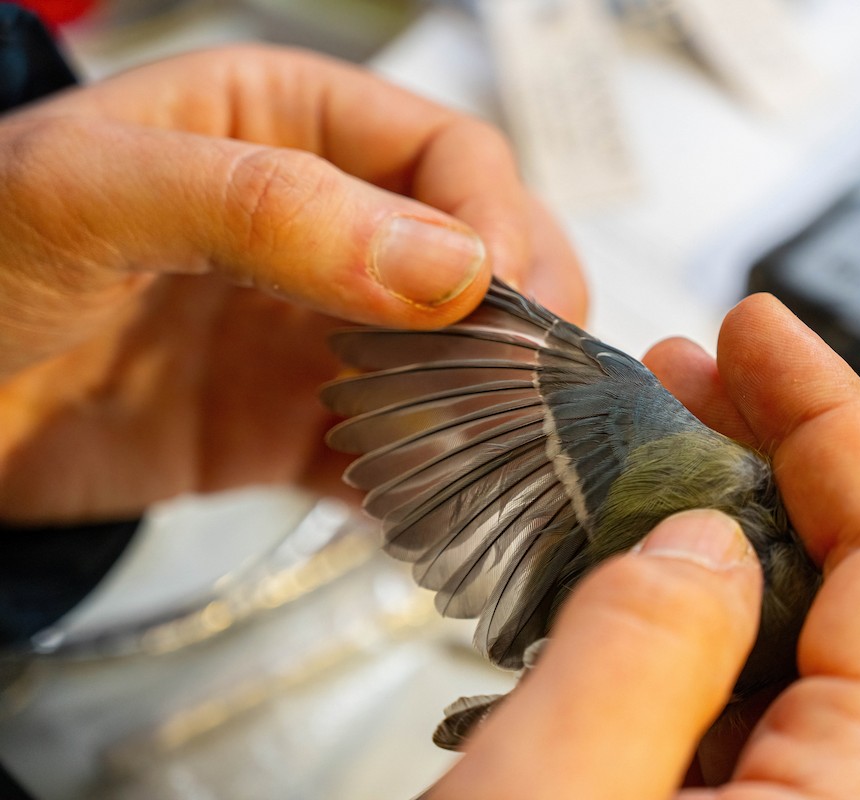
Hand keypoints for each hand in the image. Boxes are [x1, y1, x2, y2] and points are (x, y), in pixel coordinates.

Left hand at [0, 45, 585, 522]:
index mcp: (289, 125)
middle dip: (520, 321)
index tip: (506, 302)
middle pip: (481, 259)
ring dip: (489, 407)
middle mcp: (326, 226)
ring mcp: (316, 331)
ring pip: (455, 359)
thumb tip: (453, 270)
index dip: (498, 222)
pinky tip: (438, 506)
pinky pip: (396, 449)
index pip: (451, 157)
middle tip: (529, 387)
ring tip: (498, 456)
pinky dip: (430, 480)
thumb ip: (271, 210)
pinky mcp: (296, 427)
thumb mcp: (94, 194)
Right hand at [425, 295, 859, 798]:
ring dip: (723, 526)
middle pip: (859, 589)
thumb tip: (702, 535)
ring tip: (647, 446)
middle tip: (701, 369)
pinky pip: (730, 693)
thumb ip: (645, 651)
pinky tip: (623, 563)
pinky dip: (683, 609)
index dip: (835, 419)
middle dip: (775, 454)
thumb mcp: (555, 796)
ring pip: (789, 638)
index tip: (761, 332)